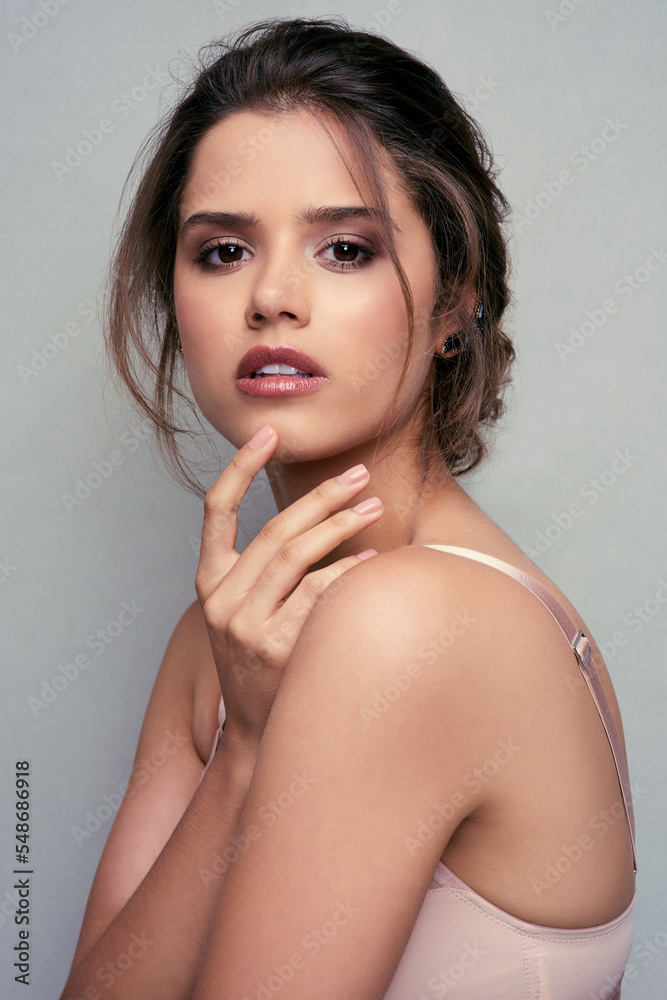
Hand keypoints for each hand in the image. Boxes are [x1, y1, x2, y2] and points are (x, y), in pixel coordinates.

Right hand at [194, 424, 382, 748]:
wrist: (262, 737)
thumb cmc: (263, 665)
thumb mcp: (246, 614)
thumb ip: (266, 571)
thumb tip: (317, 517)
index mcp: (209, 583)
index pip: (214, 511)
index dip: (239, 468)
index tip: (266, 434)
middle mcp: (222, 601)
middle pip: (275, 529)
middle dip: (321, 496)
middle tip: (359, 476)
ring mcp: (247, 626)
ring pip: (298, 554)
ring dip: (341, 524)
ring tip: (375, 506)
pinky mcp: (278, 647)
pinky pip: (320, 593)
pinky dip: (349, 571)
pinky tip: (372, 560)